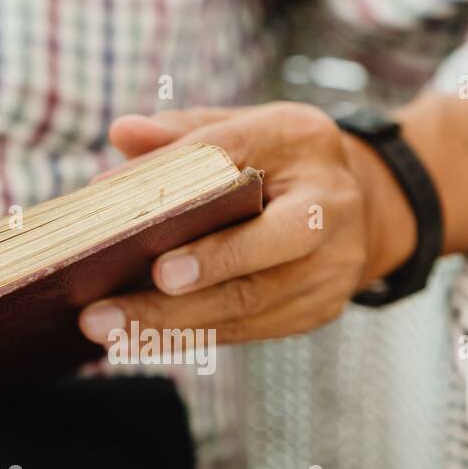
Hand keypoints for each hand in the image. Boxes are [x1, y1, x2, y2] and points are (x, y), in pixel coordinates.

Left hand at [78, 102, 415, 346]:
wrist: (361, 206)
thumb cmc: (278, 161)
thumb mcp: (241, 128)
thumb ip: (181, 132)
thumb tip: (123, 132)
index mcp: (302, 140)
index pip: (229, 152)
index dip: (171, 177)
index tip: (112, 201)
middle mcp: (328, 204)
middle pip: (255, 244)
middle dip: (187, 269)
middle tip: (117, 291)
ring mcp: (331, 264)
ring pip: (246, 300)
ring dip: (169, 319)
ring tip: (105, 326)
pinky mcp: (319, 308)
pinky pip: (246, 327)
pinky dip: (187, 336)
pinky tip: (136, 340)